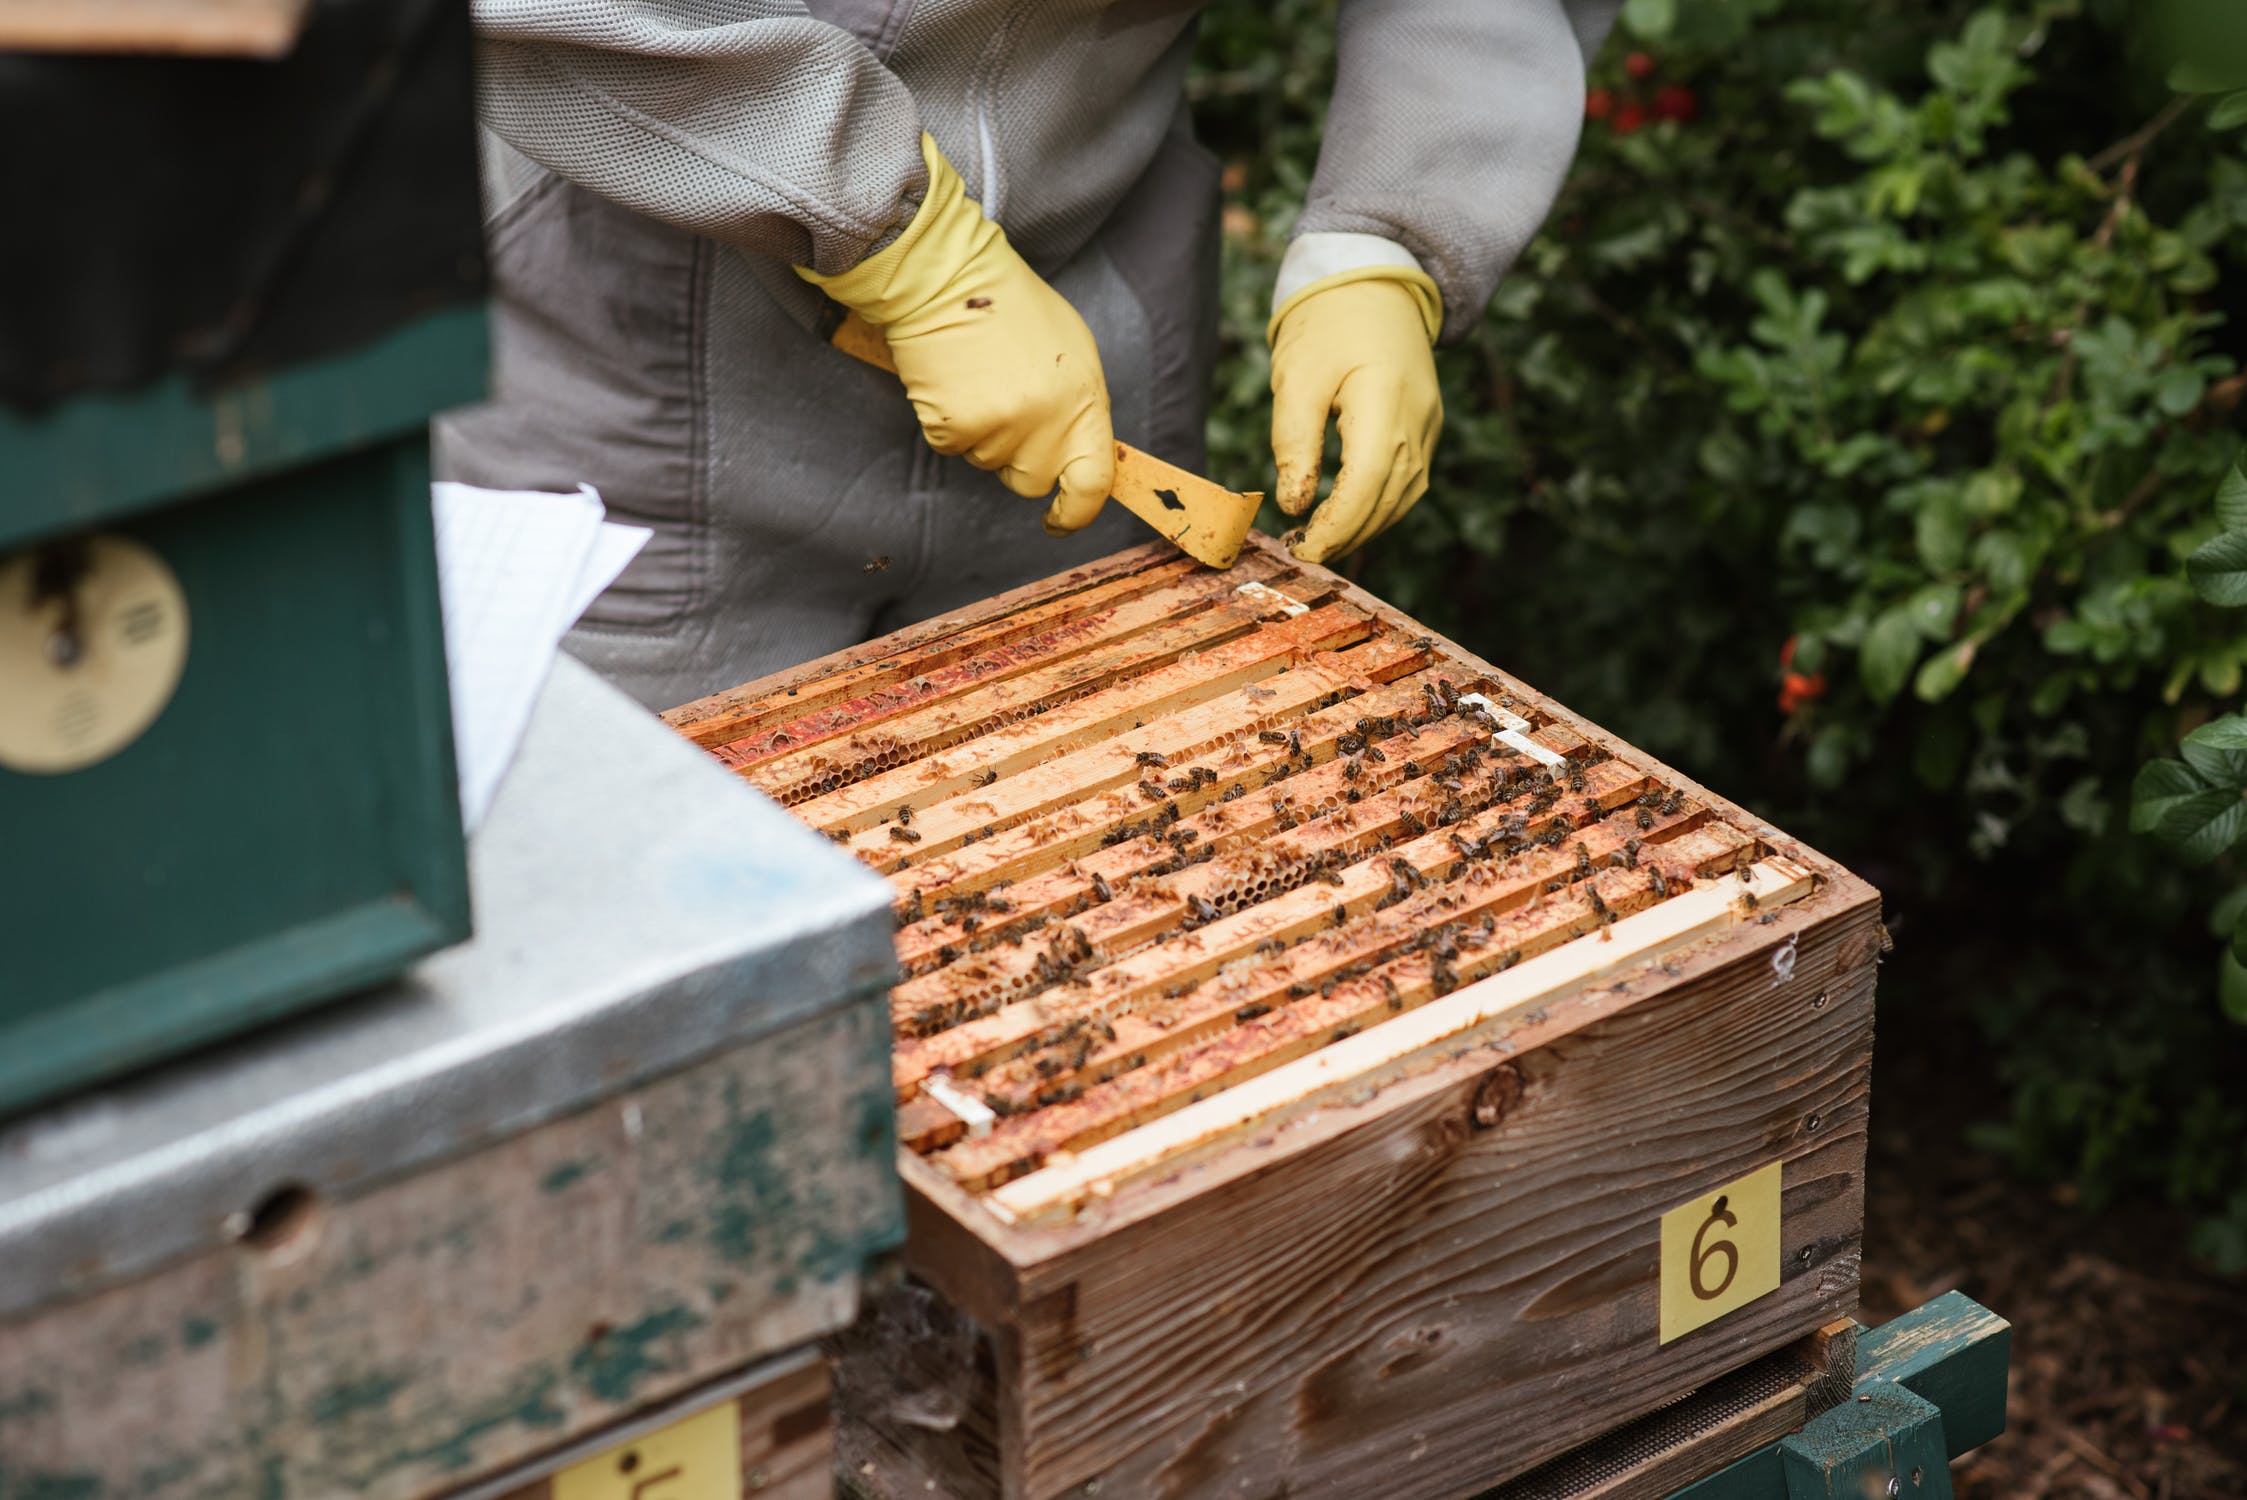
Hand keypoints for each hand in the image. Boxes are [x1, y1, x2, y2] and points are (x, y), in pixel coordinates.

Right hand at [799, 133, 1113, 534]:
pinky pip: (952, 448)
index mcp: (1084, 401)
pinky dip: (949, 423)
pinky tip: (954, 381)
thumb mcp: (1071, 352)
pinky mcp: (956, 426)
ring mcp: (1001, 427)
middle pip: (1032, 480)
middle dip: (1018, 458)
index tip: (1060, 520)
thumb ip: (1079, 408)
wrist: (948, 277)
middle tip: (1005, 405)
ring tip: (980, 379)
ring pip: (988, 463)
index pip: (1094, 483)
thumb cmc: (1011, 308)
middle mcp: (1047, 421)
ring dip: (982, 434)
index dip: (1077, 512)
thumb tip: (1079, 457)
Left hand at [1267, 268, 1443, 563]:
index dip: (1336, 526)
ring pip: (1403, 497)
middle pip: (1388, 499)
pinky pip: (1409, 481)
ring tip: (1319, 540)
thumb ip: (1295, 442)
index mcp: (1385, 400)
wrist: (1374, 285)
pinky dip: (1379, 506)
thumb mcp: (1297, 378)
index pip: (1366, 483)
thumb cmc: (1327, 325)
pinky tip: (1347, 515)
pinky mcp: (1427, 427)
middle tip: (1301, 551)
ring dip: (1364, 527)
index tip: (1301, 548)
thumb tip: (1294, 504)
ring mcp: (1429, 425)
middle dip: (1346, 535)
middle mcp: (1418, 419)